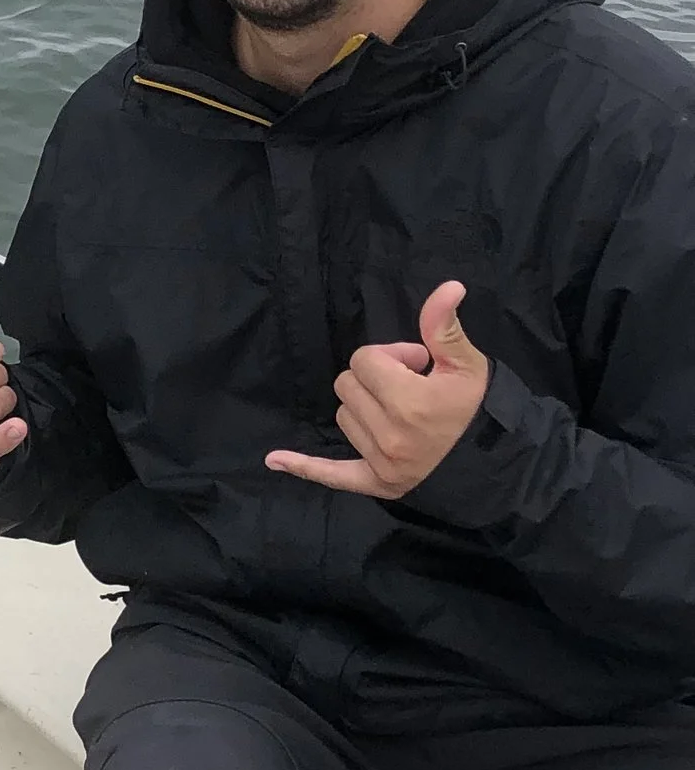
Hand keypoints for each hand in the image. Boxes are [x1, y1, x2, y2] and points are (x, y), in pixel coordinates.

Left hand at [267, 281, 489, 498]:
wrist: (496, 463)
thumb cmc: (479, 409)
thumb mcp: (467, 364)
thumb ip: (444, 326)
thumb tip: (448, 286)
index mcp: (409, 401)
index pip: (364, 359)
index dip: (392, 357)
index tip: (419, 366)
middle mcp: (390, 433)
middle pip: (347, 384)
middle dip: (374, 379)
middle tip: (410, 388)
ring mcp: (380, 462)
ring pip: (342, 415)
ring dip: (364, 407)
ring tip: (402, 414)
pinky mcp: (374, 483)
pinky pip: (330, 474)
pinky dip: (303, 466)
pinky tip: (274, 460)